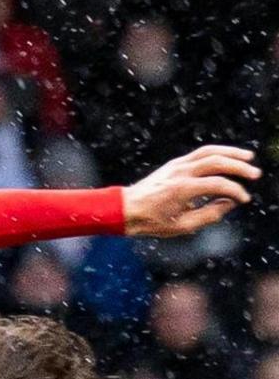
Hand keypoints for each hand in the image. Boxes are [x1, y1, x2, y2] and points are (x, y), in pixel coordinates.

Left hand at [120, 143, 259, 236]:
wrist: (124, 209)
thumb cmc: (150, 221)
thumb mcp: (181, 226)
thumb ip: (209, 215)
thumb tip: (230, 203)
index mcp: (181, 189)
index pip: (218, 184)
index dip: (235, 191)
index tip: (244, 199)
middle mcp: (180, 173)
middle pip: (216, 162)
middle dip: (238, 167)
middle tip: (255, 174)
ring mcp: (176, 165)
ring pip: (209, 152)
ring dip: (230, 153)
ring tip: (248, 158)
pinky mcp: (174, 164)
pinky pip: (199, 153)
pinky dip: (217, 152)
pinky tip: (229, 157)